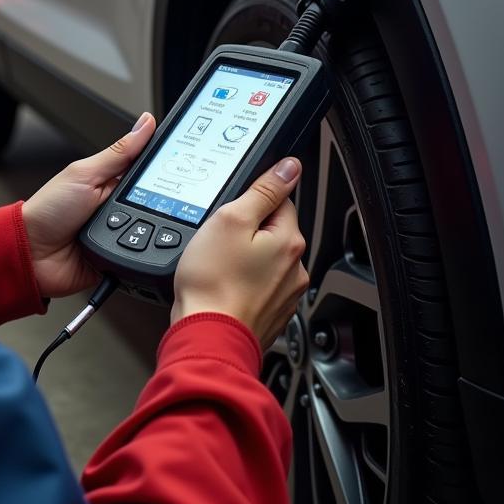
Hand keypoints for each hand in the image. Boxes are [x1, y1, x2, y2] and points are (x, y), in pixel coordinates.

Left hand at [22, 113, 155, 298]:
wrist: (30, 254)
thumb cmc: (48, 210)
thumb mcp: (84, 174)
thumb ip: (119, 153)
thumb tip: (145, 124)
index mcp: (111, 180)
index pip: (147, 170)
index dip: (165, 165)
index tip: (187, 158)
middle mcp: (118, 206)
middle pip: (156, 201)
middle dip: (158, 203)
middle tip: (146, 201)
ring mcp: (120, 233)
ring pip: (154, 230)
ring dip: (146, 229)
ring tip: (129, 226)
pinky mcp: (119, 258)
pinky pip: (141, 256)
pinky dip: (140, 253)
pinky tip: (135, 247)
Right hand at [171, 157, 308, 348]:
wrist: (208, 336)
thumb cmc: (213, 282)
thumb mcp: (231, 218)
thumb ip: (263, 190)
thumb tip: (290, 167)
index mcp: (289, 240)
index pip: (279, 199)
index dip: (250, 201)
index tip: (231, 213)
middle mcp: (295, 268)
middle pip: (271, 231)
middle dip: (246, 232)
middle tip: (218, 242)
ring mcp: (284, 294)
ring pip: (264, 260)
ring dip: (244, 259)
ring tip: (218, 267)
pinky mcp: (270, 313)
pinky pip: (256, 286)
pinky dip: (241, 284)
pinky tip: (222, 287)